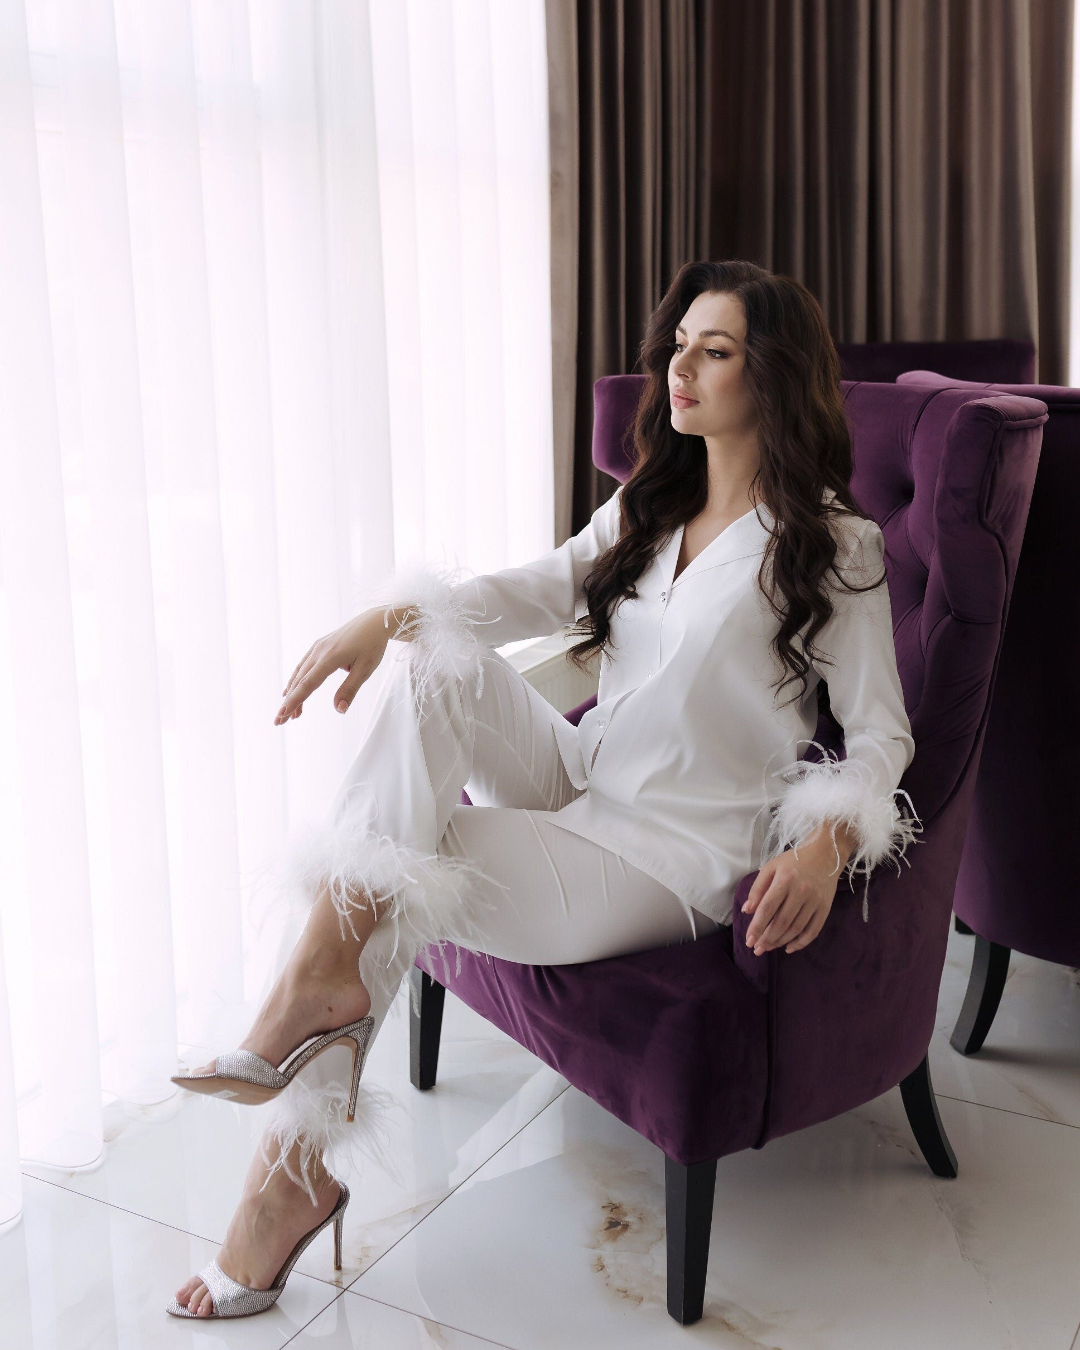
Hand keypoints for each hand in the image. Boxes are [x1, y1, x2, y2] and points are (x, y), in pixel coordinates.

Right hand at [274, 608, 402, 725]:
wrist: (374, 621)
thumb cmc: (372, 644)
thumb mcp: (366, 669)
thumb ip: (350, 690)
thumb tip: (339, 710)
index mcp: (330, 658)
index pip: (308, 684)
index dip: (295, 701)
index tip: (283, 714)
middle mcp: (319, 652)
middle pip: (299, 681)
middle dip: (289, 702)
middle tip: (279, 721)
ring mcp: (317, 648)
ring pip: (299, 674)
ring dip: (292, 693)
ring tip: (289, 712)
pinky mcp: (319, 646)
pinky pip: (303, 665)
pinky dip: (296, 680)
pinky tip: (291, 689)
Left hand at [741, 822, 855, 955]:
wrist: (826, 854)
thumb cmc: (794, 861)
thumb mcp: (771, 867)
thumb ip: (757, 888)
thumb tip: (747, 911)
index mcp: (785, 879)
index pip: (768, 908)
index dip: (757, 926)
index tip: (748, 940)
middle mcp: (801, 891)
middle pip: (782, 921)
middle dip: (767, 938)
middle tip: (756, 949)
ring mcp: (815, 901)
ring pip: (796, 928)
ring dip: (780, 941)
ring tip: (768, 948)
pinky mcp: (825, 908)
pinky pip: (813, 930)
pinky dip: (801, 942)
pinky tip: (789, 947)